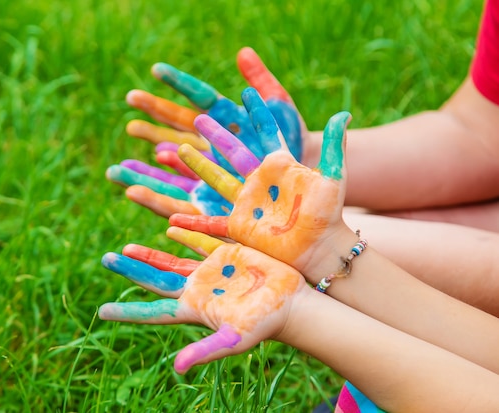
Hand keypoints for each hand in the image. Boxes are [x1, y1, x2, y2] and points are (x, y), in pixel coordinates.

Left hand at [99, 228, 305, 373]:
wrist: (292, 303)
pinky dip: (184, 232)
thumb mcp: (234, 339)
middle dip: (131, 270)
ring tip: (125, 248)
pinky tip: (169, 226)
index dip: (128, 311)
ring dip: (148, 254)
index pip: (153, 310)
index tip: (101, 312)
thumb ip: (206, 351)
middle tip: (106, 259)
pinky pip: (200, 240)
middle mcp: (197, 289)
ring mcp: (210, 271)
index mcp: (193, 308)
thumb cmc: (264, 325)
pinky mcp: (226, 255)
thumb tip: (177, 368)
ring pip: (171, 260)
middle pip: (155, 278)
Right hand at [107, 48, 302, 216]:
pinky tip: (133, 191)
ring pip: (168, 168)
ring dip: (141, 168)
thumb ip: (262, 85)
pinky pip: (178, 200)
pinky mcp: (210, 202)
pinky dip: (156, 196)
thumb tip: (241, 52)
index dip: (179, 83)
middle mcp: (212, 145)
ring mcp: (209, 173)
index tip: (157, 69)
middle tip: (130, 99)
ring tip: (114, 168)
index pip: (199, 98)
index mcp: (227, 121)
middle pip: (176, 129)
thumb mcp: (280, 112)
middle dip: (152, 117)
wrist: (304, 185)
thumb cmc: (296, 145)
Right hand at [170, 87, 353, 278]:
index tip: (246, 93)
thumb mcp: (334, 177)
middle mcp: (258, 180)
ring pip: (213, 179)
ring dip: (194, 165)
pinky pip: (209, 221)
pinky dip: (191, 220)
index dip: (256, 113)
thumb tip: (344, 113)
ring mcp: (245, 202)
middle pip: (230, 151)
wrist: (320, 249)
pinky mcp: (238, 224)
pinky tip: (172, 218)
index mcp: (279, 165)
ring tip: (172, 150)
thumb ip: (334, 146)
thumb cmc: (329, 215)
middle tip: (197, 118)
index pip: (266, 133)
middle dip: (214, 134)